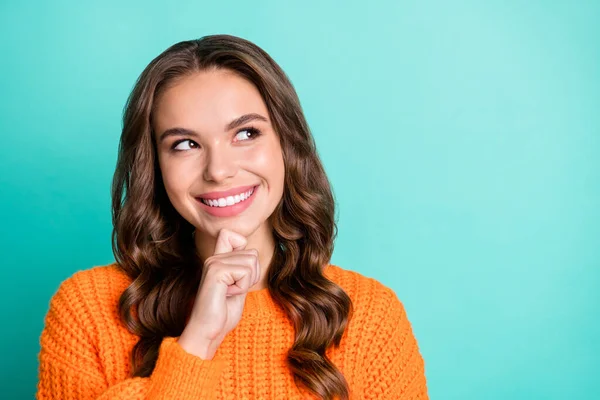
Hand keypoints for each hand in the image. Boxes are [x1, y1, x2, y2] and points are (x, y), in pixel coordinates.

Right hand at [178, 228, 260, 358]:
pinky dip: (242, 287)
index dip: (246, 251)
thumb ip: (243, 270)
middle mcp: (214, 257)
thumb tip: (253, 254)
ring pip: (251, 261)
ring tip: (229, 293)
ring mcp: (214, 262)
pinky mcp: (216, 271)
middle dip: (251, 276)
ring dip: (246, 282)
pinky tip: (227, 295)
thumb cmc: (223, 314)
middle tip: (233, 291)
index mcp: (218, 260)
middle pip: (252, 253)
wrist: (208, 332)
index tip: (238, 275)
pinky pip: (245, 272)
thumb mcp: (237, 287)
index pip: (234, 235)